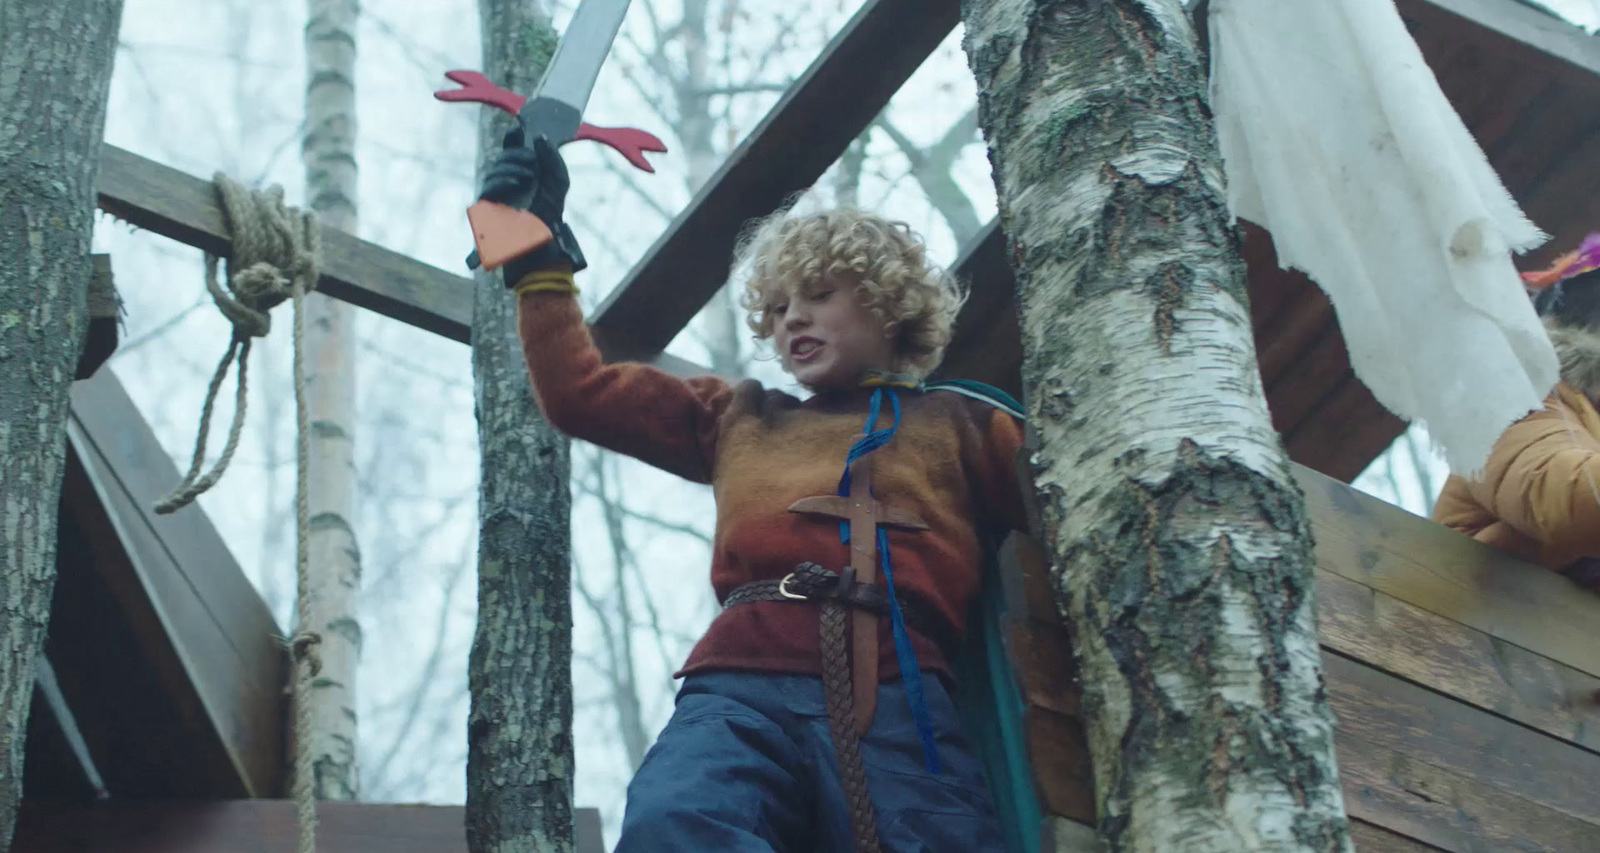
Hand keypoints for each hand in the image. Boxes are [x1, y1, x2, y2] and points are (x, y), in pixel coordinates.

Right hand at [478, 124, 586, 278]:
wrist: (545, 239)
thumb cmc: (551, 212)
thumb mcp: (559, 181)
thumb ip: (552, 158)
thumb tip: (538, 136)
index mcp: (523, 171)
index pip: (511, 149)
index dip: (512, 138)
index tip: (518, 130)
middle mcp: (507, 180)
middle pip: (503, 157)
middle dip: (517, 155)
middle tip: (533, 162)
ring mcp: (497, 194)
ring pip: (494, 171)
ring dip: (512, 168)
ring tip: (529, 177)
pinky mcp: (488, 208)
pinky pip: (488, 188)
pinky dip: (502, 182)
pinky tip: (517, 183)